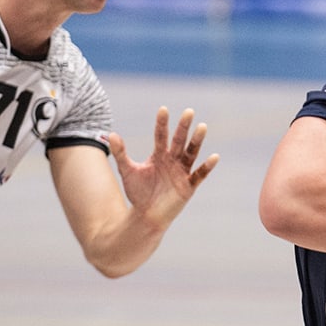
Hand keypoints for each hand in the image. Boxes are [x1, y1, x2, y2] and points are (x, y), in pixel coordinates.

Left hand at [109, 107, 219, 227]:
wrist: (145, 216)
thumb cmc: (138, 193)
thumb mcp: (127, 171)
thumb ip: (121, 153)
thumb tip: (111, 134)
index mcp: (159, 155)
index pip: (161, 136)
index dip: (162, 124)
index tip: (163, 109)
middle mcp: (173, 160)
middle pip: (180, 140)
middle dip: (184, 127)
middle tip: (189, 111)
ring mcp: (182, 172)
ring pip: (191, 153)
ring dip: (197, 141)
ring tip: (202, 127)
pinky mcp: (188, 186)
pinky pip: (199, 174)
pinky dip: (207, 166)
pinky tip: (214, 156)